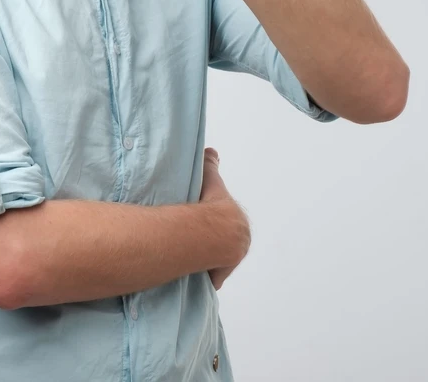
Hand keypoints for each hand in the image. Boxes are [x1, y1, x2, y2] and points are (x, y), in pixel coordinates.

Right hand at [198, 148, 249, 289]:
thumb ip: (210, 165)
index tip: (199, 221)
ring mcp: (231, 260)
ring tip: (186, 251)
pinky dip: (200, 274)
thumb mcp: (209, 181)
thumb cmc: (209, 206)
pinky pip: (209, 275)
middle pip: (221, 241)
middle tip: (191, 236)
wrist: (210, 233)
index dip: (211, 220)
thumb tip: (211, 151)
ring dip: (204, 257)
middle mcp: (241, 240)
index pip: (225, 221)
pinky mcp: (218, 276)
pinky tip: (188, 270)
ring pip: (216, 259)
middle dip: (209, 240)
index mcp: (239, 219)